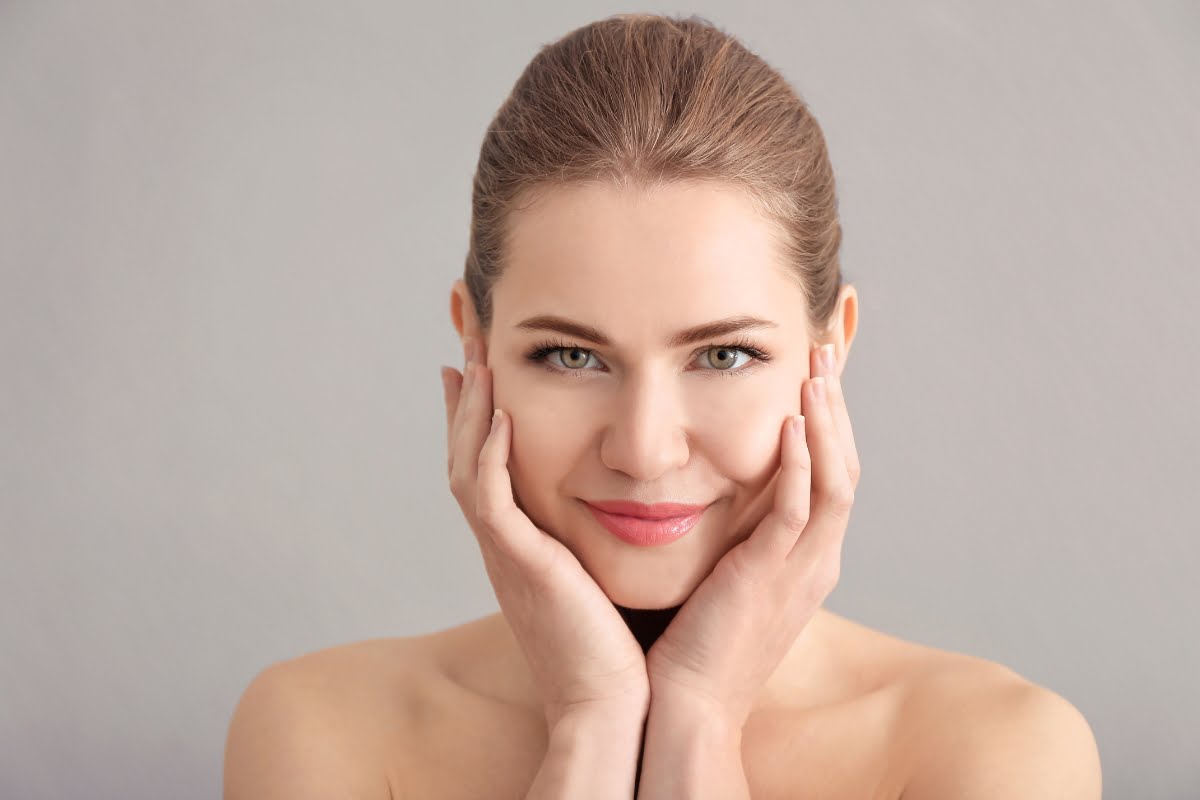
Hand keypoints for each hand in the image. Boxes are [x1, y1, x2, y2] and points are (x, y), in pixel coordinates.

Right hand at [441, 336, 649, 729]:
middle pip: (465, 452)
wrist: (610, 702)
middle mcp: (502, 541)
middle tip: (466, 339)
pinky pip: (488, 498)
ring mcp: (504, 552)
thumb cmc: (616, 644)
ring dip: (469, 410)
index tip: (480, 365)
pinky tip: (501, 413)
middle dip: (464, 395)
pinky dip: (489, 454)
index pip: (487, 462)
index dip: (478, 413)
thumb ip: (599, 531)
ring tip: (475, 358)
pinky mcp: (518, 563)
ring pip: (467, 466)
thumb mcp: (600, 572)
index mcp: (520, 541)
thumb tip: (625, 499)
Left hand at [644, 342, 861, 728]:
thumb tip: (714, 489)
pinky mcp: (771, 578)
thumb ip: (735, 532)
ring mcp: (799, 570)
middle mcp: (815, 560)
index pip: (832, 474)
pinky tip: (790, 423)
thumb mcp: (725, 574)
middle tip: (823, 351)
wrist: (686, 704)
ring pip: (835, 481)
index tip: (813, 372)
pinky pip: (799, 512)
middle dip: (836, 407)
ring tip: (815, 370)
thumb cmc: (693, 641)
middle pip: (845, 466)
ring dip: (826, 422)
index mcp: (806, 558)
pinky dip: (801, 465)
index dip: (828, 421)